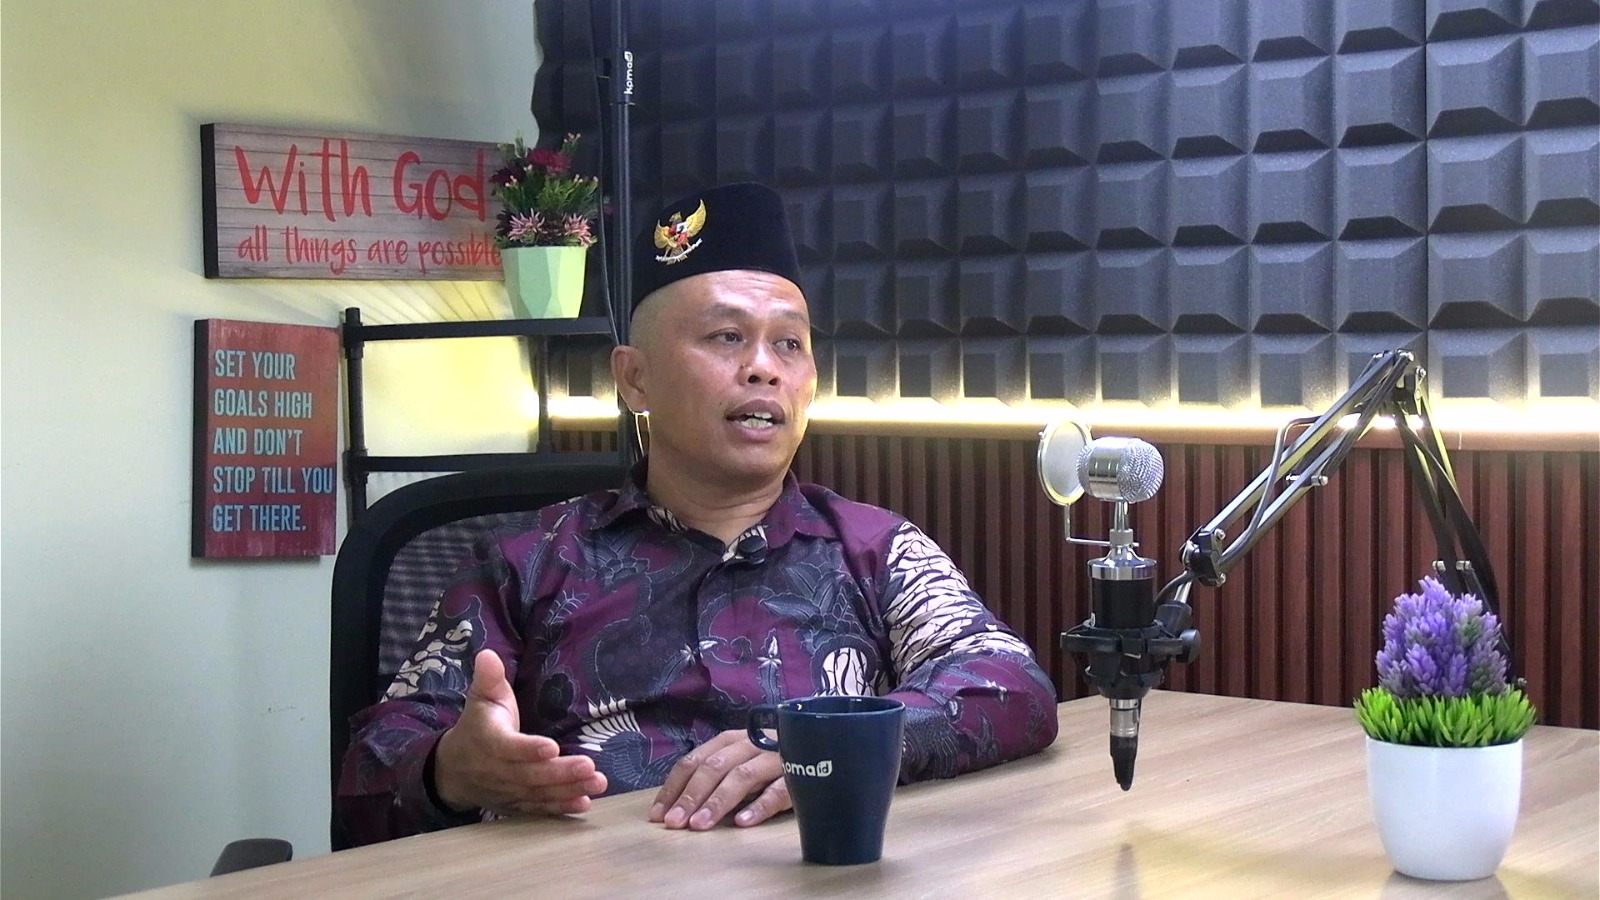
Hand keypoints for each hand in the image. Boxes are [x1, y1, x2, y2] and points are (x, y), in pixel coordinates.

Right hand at [433, 649, 607, 815]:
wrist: (453, 771)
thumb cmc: (477, 727)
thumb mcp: (480, 699)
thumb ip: (488, 679)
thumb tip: (488, 655)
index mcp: (489, 742)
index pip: (509, 748)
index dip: (529, 750)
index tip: (552, 747)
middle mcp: (498, 771)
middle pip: (530, 775)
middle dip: (561, 773)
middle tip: (590, 767)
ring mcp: (508, 792)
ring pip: (539, 794)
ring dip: (569, 790)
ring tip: (597, 783)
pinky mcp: (517, 805)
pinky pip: (539, 809)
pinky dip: (561, 808)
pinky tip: (584, 804)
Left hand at [648, 729, 788, 830]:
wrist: (822, 747)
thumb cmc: (770, 758)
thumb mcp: (739, 760)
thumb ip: (714, 775)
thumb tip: (677, 803)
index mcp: (729, 740)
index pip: (694, 760)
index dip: (674, 787)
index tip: (659, 814)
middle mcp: (749, 744)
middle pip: (714, 767)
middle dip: (691, 796)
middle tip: (675, 822)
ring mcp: (774, 758)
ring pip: (741, 777)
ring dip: (717, 802)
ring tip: (700, 825)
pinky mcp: (798, 775)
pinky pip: (777, 791)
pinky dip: (759, 806)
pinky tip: (743, 823)